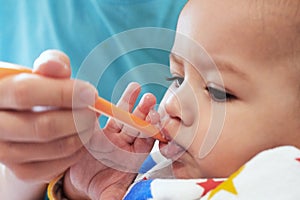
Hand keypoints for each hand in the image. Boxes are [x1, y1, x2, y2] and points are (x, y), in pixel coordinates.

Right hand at [0, 50, 97, 184]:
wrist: (22, 119)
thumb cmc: (36, 91)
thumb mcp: (40, 73)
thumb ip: (51, 64)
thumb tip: (60, 67)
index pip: (26, 93)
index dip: (63, 93)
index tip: (91, 94)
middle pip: (43, 127)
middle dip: (78, 118)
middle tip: (93, 111)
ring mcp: (5, 154)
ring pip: (54, 148)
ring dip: (82, 134)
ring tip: (90, 122)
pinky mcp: (22, 171)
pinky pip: (57, 166)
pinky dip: (77, 151)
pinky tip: (81, 137)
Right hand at [63, 82, 156, 199]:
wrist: (81, 183)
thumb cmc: (101, 187)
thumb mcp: (111, 195)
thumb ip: (120, 197)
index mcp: (134, 157)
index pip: (147, 141)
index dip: (151, 130)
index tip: (155, 119)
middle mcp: (125, 144)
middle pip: (137, 125)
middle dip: (144, 112)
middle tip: (150, 99)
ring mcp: (112, 135)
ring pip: (122, 117)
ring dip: (129, 102)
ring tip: (135, 88)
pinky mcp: (97, 130)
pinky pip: (102, 117)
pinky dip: (103, 107)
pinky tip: (104, 96)